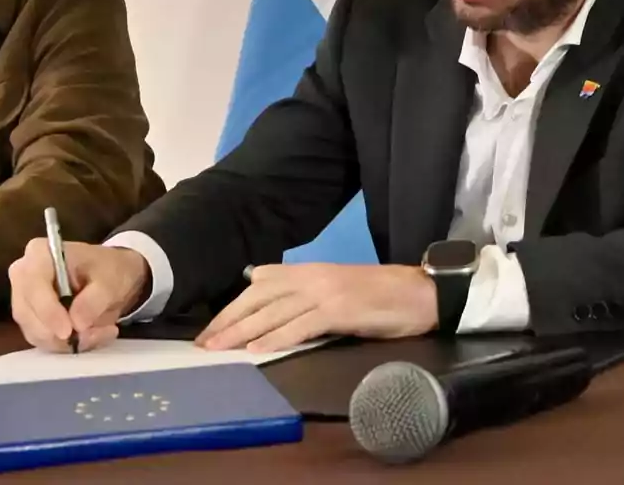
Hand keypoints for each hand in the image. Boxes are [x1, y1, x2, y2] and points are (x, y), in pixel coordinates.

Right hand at [8, 239, 149, 352]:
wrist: (110, 277)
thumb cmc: (108, 269)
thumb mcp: (111, 279)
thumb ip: (95, 299)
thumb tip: (77, 324)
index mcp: (40, 254)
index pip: (33, 286)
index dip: (48, 311)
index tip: (68, 331)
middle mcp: (23, 276)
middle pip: (27, 313)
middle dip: (59, 332)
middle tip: (95, 335)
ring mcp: (24, 299)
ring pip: (34, 332)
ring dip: (66, 342)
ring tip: (102, 333)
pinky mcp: (31, 319)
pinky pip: (42, 340)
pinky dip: (66, 345)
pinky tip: (91, 336)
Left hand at [196, 263, 436, 352]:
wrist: (420, 292)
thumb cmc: (382, 294)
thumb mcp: (338, 287)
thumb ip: (307, 294)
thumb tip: (273, 305)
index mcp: (312, 271)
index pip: (262, 285)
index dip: (234, 306)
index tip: (212, 327)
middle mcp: (313, 277)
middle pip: (260, 298)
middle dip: (229, 321)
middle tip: (203, 343)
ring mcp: (326, 292)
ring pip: (274, 312)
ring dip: (242, 332)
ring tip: (219, 349)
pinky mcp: (341, 310)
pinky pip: (301, 326)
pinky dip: (277, 338)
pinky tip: (258, 350)